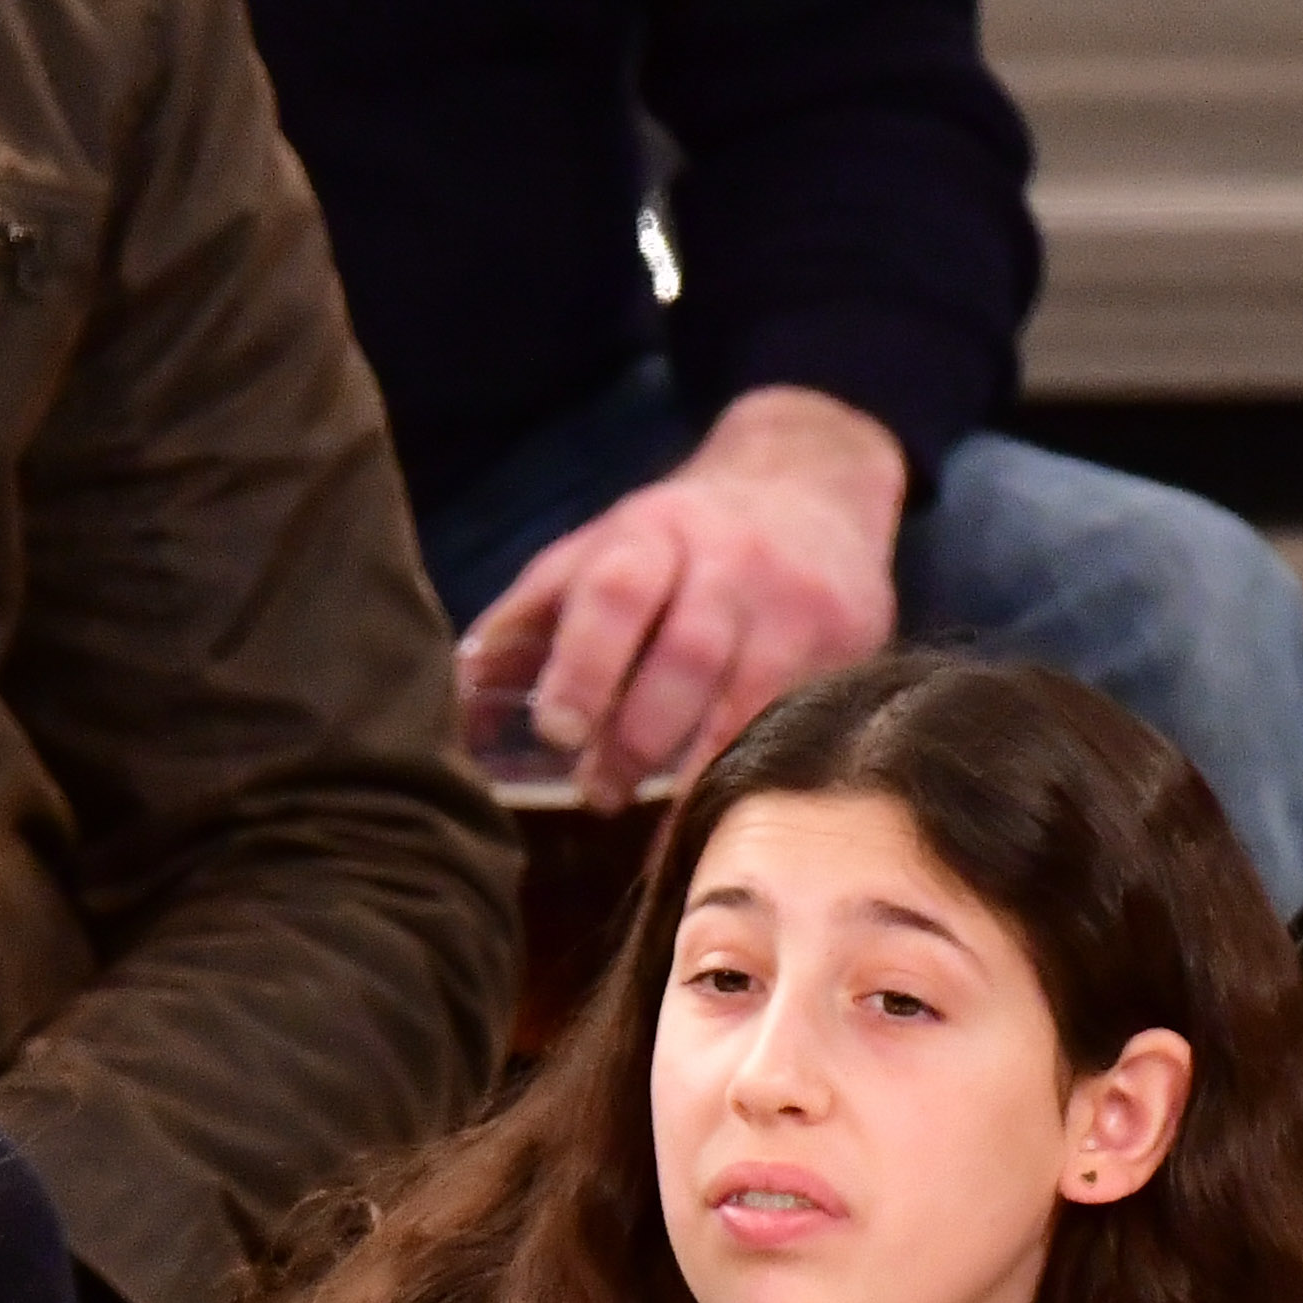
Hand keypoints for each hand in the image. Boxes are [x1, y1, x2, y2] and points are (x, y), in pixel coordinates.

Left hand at [454, 384, 908, 808]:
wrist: (814, 483)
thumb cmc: (677, 541)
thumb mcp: (598, 554)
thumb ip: (529, 620)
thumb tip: (451, 704)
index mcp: (654, 532)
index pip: (618, 592)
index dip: (584, 666)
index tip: (555, 731)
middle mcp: (731, 561)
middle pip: (686, 654)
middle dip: (635, 735)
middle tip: (597, 790)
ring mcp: (797, 602)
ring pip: (750, 695)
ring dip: (695, 768)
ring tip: (651, 819)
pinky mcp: (852, 638)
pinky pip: (799, 716)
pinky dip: (757, 769)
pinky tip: (723, 812)